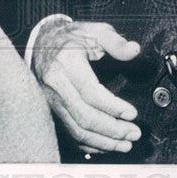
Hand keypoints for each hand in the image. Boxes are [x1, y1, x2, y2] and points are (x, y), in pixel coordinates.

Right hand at [31, 18, 141, 153]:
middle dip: (112, 130)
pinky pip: (68, 133)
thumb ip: (115, 41)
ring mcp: (51, 101)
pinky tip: (104, 146)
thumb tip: (134, 50)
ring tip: (124, 144)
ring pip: (76, 130)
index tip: (132, 114)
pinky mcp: (51, 110)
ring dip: (103, 141)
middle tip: (133, 134)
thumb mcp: (94, 31)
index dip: (113, 107)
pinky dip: (87, 144)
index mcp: (67, 65)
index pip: (91, 93)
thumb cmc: (71, 38)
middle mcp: (56, 86)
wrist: (42, 42)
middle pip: (84, 117)